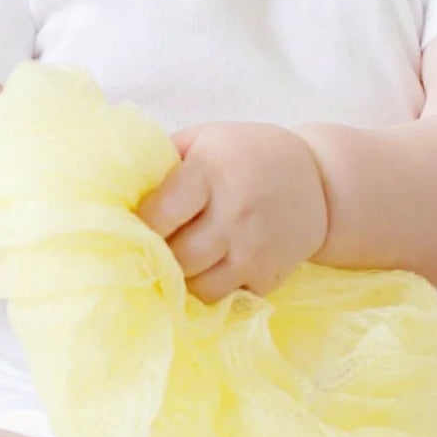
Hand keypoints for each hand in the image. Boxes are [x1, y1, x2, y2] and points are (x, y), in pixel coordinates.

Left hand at [134, 121, 328, 305]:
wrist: (321, 181)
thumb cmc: (248, 154)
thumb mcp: (207, 138)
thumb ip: (164, 160)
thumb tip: (116, 187)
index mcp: (211, 172)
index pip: (159, 214)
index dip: (140, 224)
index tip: (133, 224)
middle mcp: (234, 213)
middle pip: (176, 257)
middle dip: (160, 255)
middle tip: (156, 246)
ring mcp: (254, 249)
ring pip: (198, 287)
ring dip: (184, 276)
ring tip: (184, 256)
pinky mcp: (269, 277)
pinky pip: (226, 299)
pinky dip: (214, 287)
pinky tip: (216, 265)